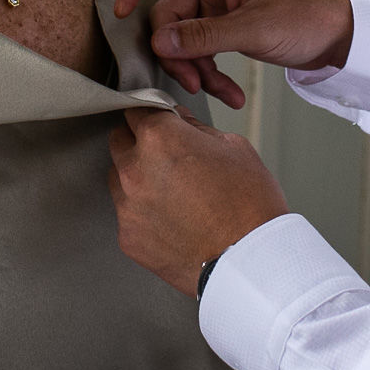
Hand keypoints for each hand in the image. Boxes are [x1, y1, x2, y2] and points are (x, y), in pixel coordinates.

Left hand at [107, 106, 287, 296]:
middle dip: (139, 142)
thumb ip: (196, 128)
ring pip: (118, 179)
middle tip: (168, 156)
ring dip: (137, 178)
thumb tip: (178, 121)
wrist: (251, 260)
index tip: (159, 120)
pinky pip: (127, 214)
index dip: (152, 114)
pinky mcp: (128, 238)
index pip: (137, 110)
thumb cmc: (249, 205)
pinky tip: (172, 219)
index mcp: (160, 139)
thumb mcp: (233, 147)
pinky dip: (144, 213)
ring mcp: (128, 207)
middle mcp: (135, 170)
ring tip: (173, 192)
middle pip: (120, 141)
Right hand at [115, 0, 354, 108]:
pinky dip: (212, 72)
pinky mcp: (227, 26)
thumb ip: (204, 35)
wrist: (341, 34)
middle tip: (191, 82)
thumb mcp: (254, 29)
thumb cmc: (306, 15)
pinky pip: (204, 49)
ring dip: (196, 68)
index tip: (120, 12)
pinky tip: (231, 96)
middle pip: (169, 12)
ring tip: (219, 92)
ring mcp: (219, 5)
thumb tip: (158, 42)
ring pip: (185, 37)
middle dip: (177, 51)